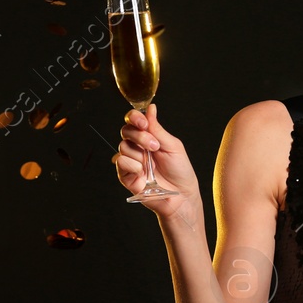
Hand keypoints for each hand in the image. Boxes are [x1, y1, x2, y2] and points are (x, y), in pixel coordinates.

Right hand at [117, 102, 202, 224]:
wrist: (182, 195)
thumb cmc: (180, 171)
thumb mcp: (173, 146)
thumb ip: (158, 128)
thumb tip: (150, 108)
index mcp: (149, 137)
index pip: (134, 121)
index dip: (135, 118)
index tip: (143, 122)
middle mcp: (138, 148)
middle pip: (126, 131)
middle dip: (140, 136)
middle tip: (154, 146)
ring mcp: (131, 161)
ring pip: (123, 146)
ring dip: (140, 153)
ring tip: (152, 163)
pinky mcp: (126, 175)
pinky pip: (120, 162)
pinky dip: (132, 165)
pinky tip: (143, 172)